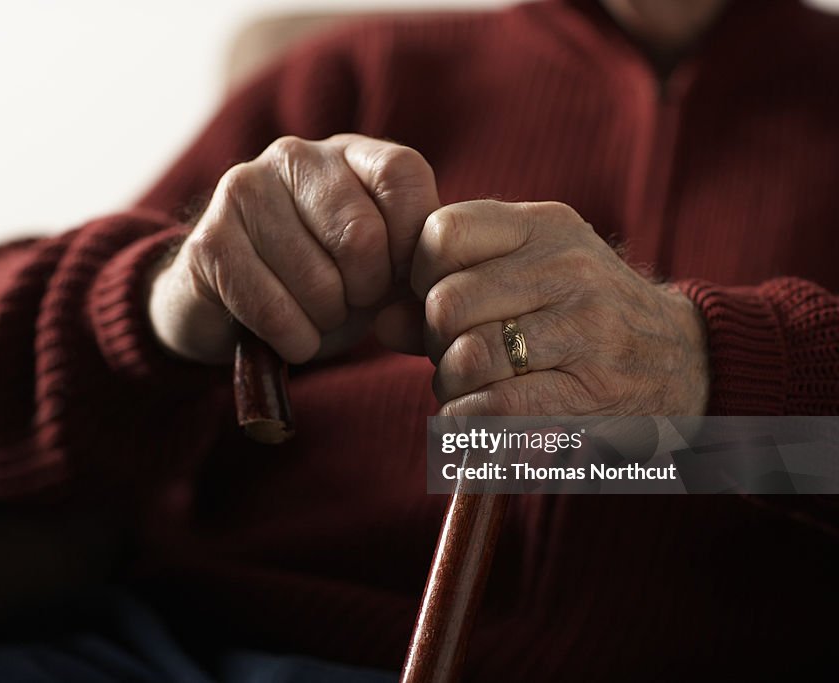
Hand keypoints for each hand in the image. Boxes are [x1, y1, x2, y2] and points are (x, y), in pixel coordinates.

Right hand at [150, 134, 438, 363]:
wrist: (230, 305)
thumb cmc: (322, 282)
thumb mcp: (381, 268)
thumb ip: (416, 266)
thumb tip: (431, 286)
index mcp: (350, 152)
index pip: (402, 176)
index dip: (410, 243)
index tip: (398, 279)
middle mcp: (295, 156)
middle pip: (361, 235)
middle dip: (366, 292)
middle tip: (350, 304)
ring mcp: (245, 190)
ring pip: (317, 280)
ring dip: (327, 321)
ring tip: (315, 315)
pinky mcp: (209, 240)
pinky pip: (272, 308)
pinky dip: (294, 339)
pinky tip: (290, 335)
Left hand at [406, 200, 708, 415]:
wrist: (681, 358)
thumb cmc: (579, 312)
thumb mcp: (527, 273)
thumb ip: (450, 285)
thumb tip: (383, 319)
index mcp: (544, 224)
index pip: (442, 231)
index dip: (418, 274)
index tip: (433, 299)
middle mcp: (567, 267)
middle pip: (446, 303)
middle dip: (433, 341)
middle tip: (451, 354)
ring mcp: (585, 329)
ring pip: (466, 357)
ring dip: (449, 385)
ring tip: (467, 386)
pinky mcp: (591, 392)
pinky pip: (494, 408)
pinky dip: (466, 421)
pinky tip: (473, 417)